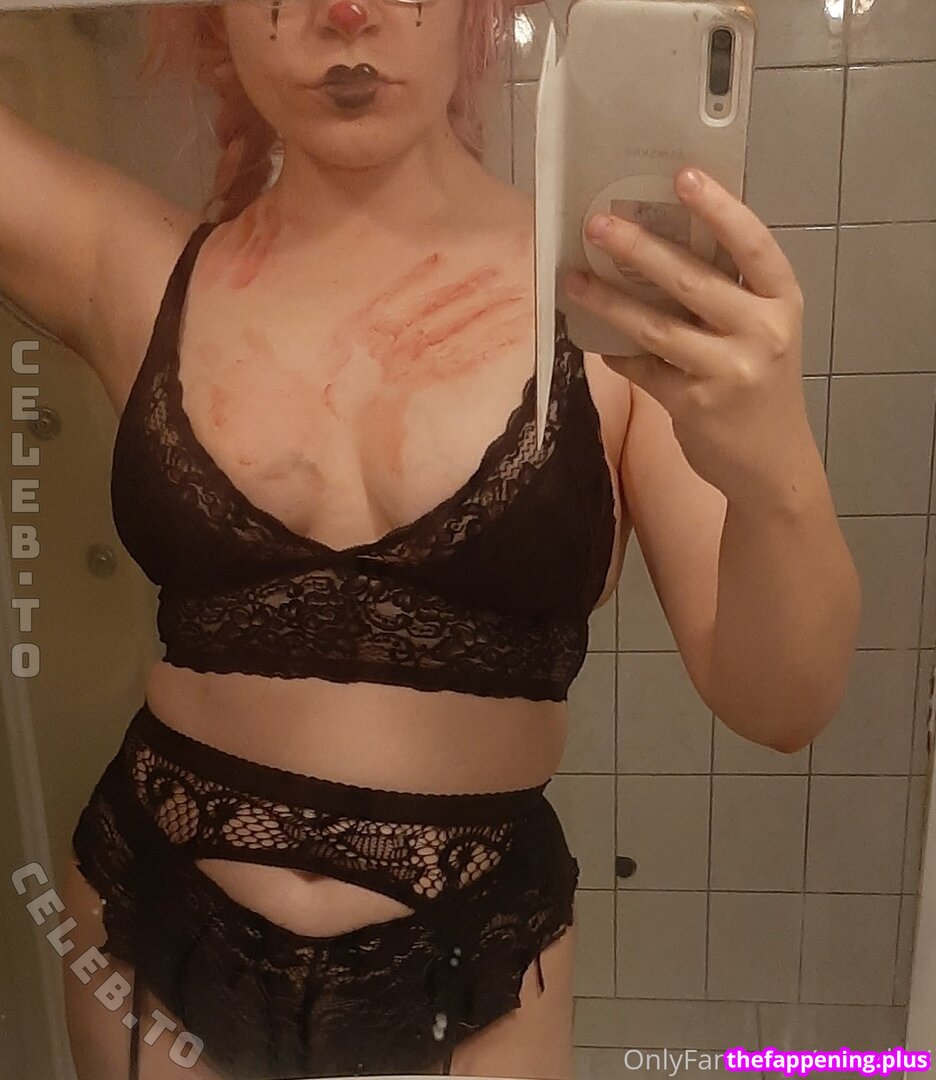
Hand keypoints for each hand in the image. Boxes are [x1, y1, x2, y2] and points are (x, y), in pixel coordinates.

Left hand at [564, 168, 814, 507]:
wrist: (772, 466)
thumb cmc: (761, 388)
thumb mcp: (762, 334)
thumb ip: (727, 297)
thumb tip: (653, 249)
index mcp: (782, 302)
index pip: (754, 244)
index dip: (719, 207)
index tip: (681, 176)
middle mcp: (762, 331)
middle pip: (692, 279)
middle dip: (639, 248)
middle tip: (597, 223)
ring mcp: (728, 370)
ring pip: (655, 325)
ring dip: (608, 301)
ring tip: (573, 279)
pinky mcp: (694, 404)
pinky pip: (641, 368)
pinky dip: (615, 353)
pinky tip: (595, 342)